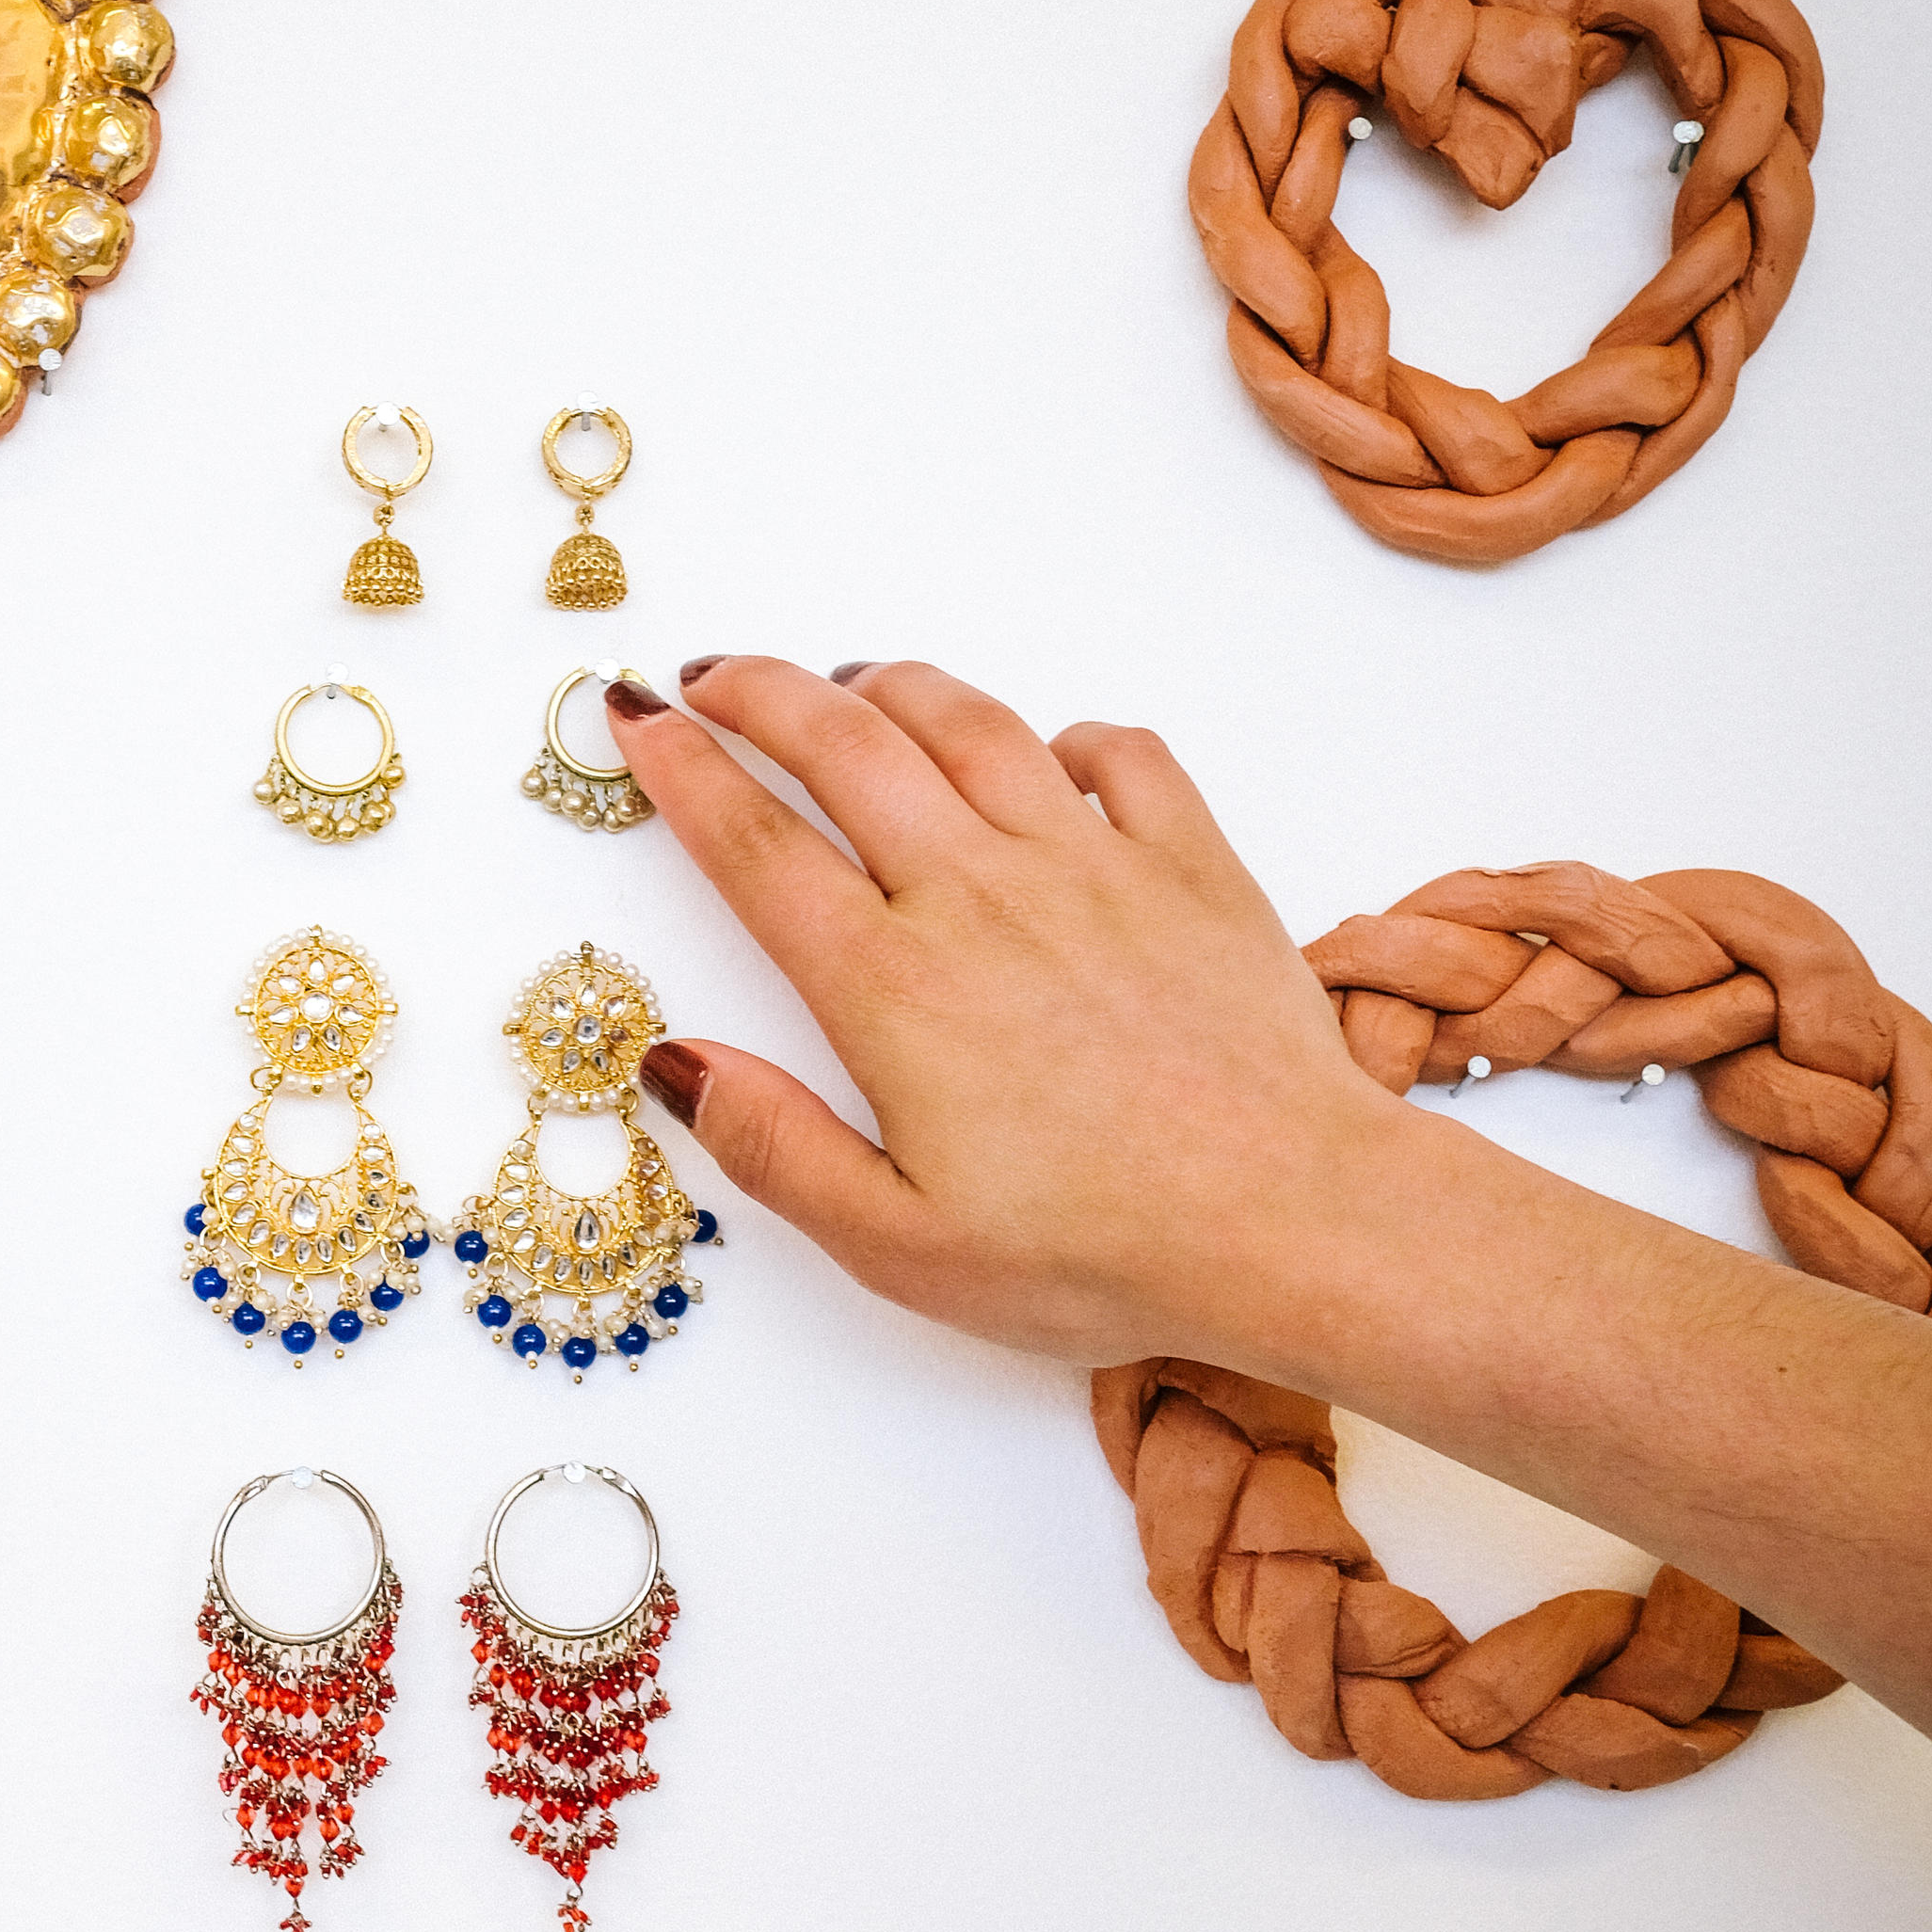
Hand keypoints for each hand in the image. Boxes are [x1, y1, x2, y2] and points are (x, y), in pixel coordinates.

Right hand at [607, 658, 1402, 1374]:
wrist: (1294, 1221)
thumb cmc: (1100, 1253)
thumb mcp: (898, 1246)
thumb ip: (773, 1148)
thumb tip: (674, 1062)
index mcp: (893, 988)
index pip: (757, 848)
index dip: (683, 771)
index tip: (636, 720)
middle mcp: (981, 896)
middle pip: (845, 747)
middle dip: (760, 693)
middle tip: (712, 678)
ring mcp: (1094, 865)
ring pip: (970, 724)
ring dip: (893, 686)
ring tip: (849, 683)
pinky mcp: (1193, 864)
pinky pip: (1120, 754)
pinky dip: (1066, 736)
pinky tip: (1046, 754)